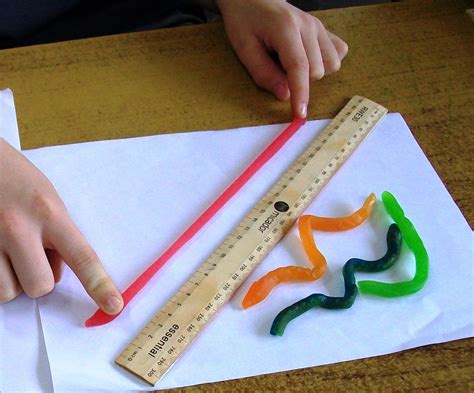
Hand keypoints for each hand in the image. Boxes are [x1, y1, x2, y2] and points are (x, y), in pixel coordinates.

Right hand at [0, 138, 122, 314]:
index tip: (113, 306)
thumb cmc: (16, 179)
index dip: (100, 285)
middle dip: (39, 280)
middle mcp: (19, 228)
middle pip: (40, 286)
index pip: (82, 256)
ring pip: (8, 292)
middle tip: (31, 256)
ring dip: (12, 280)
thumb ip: (57, 236)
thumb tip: (58, 274)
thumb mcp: (48, 200)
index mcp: (50, 213)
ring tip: (7, 250)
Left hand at [216, 0, 347, 117]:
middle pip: (316, 70)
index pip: (299, 67)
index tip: (300, 115)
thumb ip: (264, 73)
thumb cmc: (245, 21)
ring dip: (313, 74)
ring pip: (331, 65)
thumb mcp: (244, 48)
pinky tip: (309, 60)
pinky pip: (338, 53)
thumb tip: (285, 96)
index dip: (301, 94)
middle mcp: (308, 26)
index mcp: (286, 29)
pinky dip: (326, 63)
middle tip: (278, 70)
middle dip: (300, 81)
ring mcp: (318, 26)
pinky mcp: (324, 29)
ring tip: (292, 64)